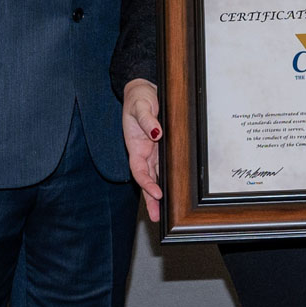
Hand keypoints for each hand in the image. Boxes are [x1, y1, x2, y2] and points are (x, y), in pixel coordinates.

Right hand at [123, 78, 162, 221]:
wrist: (141, 89)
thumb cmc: (138, 98)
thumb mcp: (141, 106)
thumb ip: (148, 120)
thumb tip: (157, 134)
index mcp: (135, 146)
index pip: (139, 171)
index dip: (147, 184)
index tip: (156, 194)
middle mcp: (143, 152)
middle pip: (146, 180)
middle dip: (150, 199)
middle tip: (157, 217)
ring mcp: (151, 151)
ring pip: (155, 176)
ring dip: (157, 194)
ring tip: (163, 212)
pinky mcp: (159, 147)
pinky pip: (162, 165)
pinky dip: (165, 178)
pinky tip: (170, 189)